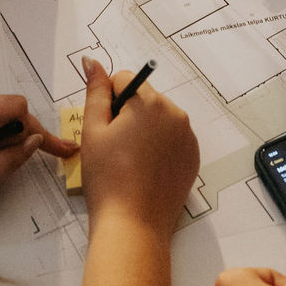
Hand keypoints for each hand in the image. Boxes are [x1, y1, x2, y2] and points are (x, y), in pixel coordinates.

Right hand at [77, 56, 197, 230]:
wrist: (133, 224)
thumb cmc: (107, 177)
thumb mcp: (93, 130)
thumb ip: (95, 91)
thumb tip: (92, 61)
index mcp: (150, 102)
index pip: (125, 80)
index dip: (109, 102)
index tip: (106, 129)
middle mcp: (175, 113)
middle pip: (145, 98)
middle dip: (128, 115)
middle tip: (115, 148)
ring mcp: (188, 136)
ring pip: (159, 118)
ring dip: (144, 130)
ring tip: (130, 161)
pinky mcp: (193, 157)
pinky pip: (173, 139)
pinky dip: (159, 147)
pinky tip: (146, 169)